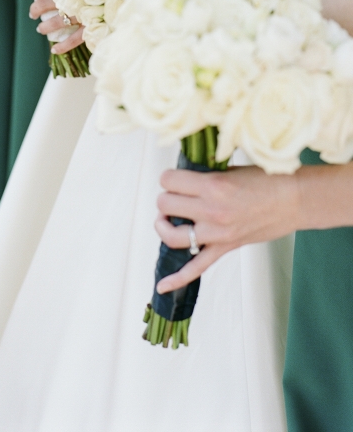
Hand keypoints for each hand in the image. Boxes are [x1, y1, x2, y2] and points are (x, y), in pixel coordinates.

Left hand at [155, 165, 299, 293]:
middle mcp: (211, 211)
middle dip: (167, 197)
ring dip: (163, 226)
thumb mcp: (230, 170)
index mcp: (212, 186)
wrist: (294, 200)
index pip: (168, 181)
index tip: (174, 178)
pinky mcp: (224, 248)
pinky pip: (196, 268)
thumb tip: (181, 179)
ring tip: (166, 219)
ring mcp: (217, 233)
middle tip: (176, 195)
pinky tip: (162, 286)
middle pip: (165, 204)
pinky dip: (177, 279)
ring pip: (171, 235)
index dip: (168, 178)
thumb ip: (204, 176)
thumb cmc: (266, 181)